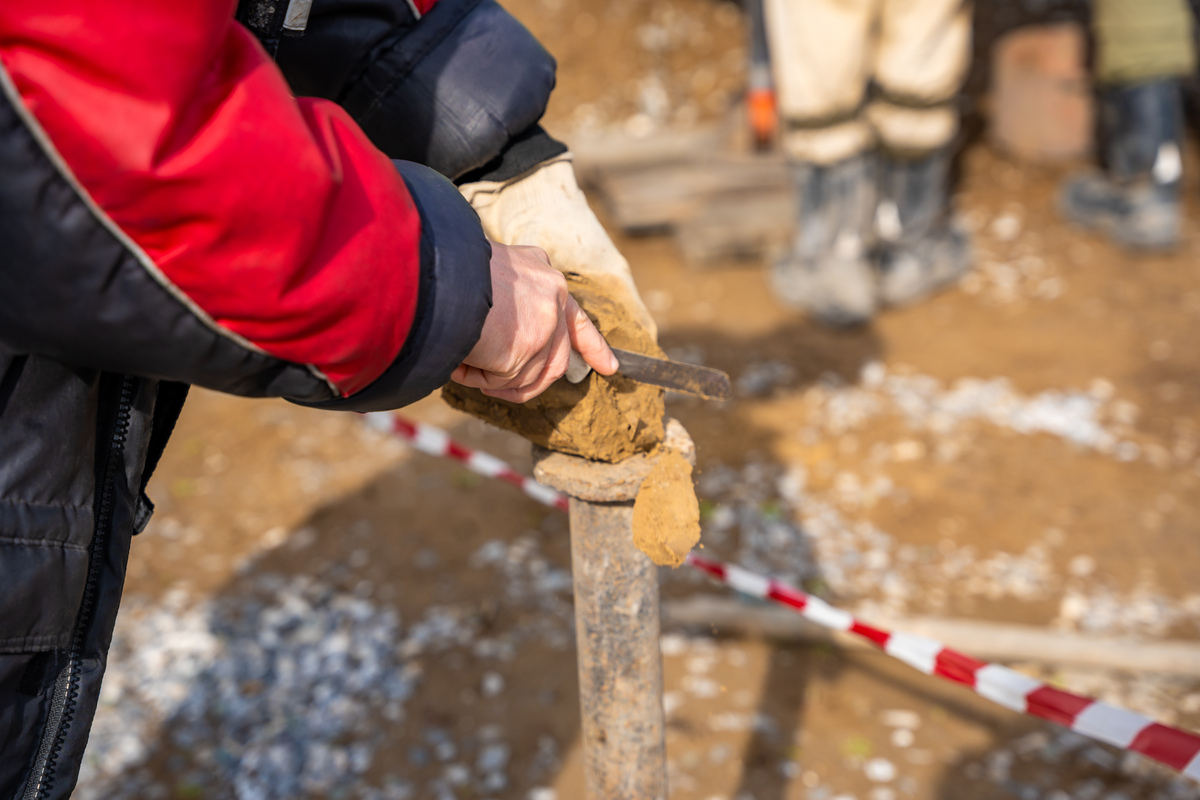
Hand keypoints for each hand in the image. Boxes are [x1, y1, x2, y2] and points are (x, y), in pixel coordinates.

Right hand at [451, 242, 617, 402]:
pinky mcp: (528, 349)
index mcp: (542, 273)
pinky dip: (477, 378)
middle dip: (537, 380)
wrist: (436, 267)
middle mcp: (552, 294)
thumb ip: (502, 302)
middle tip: (513, 393)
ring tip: (464, 366)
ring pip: (529, 372)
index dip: (592, 344)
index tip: (610, 367)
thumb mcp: (484, 273)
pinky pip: (502, 379)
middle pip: (558, 354)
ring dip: (495, 378)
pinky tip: (459, 364)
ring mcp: (544, 324)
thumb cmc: (446, 268)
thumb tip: (492, 338)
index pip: (574, 315)